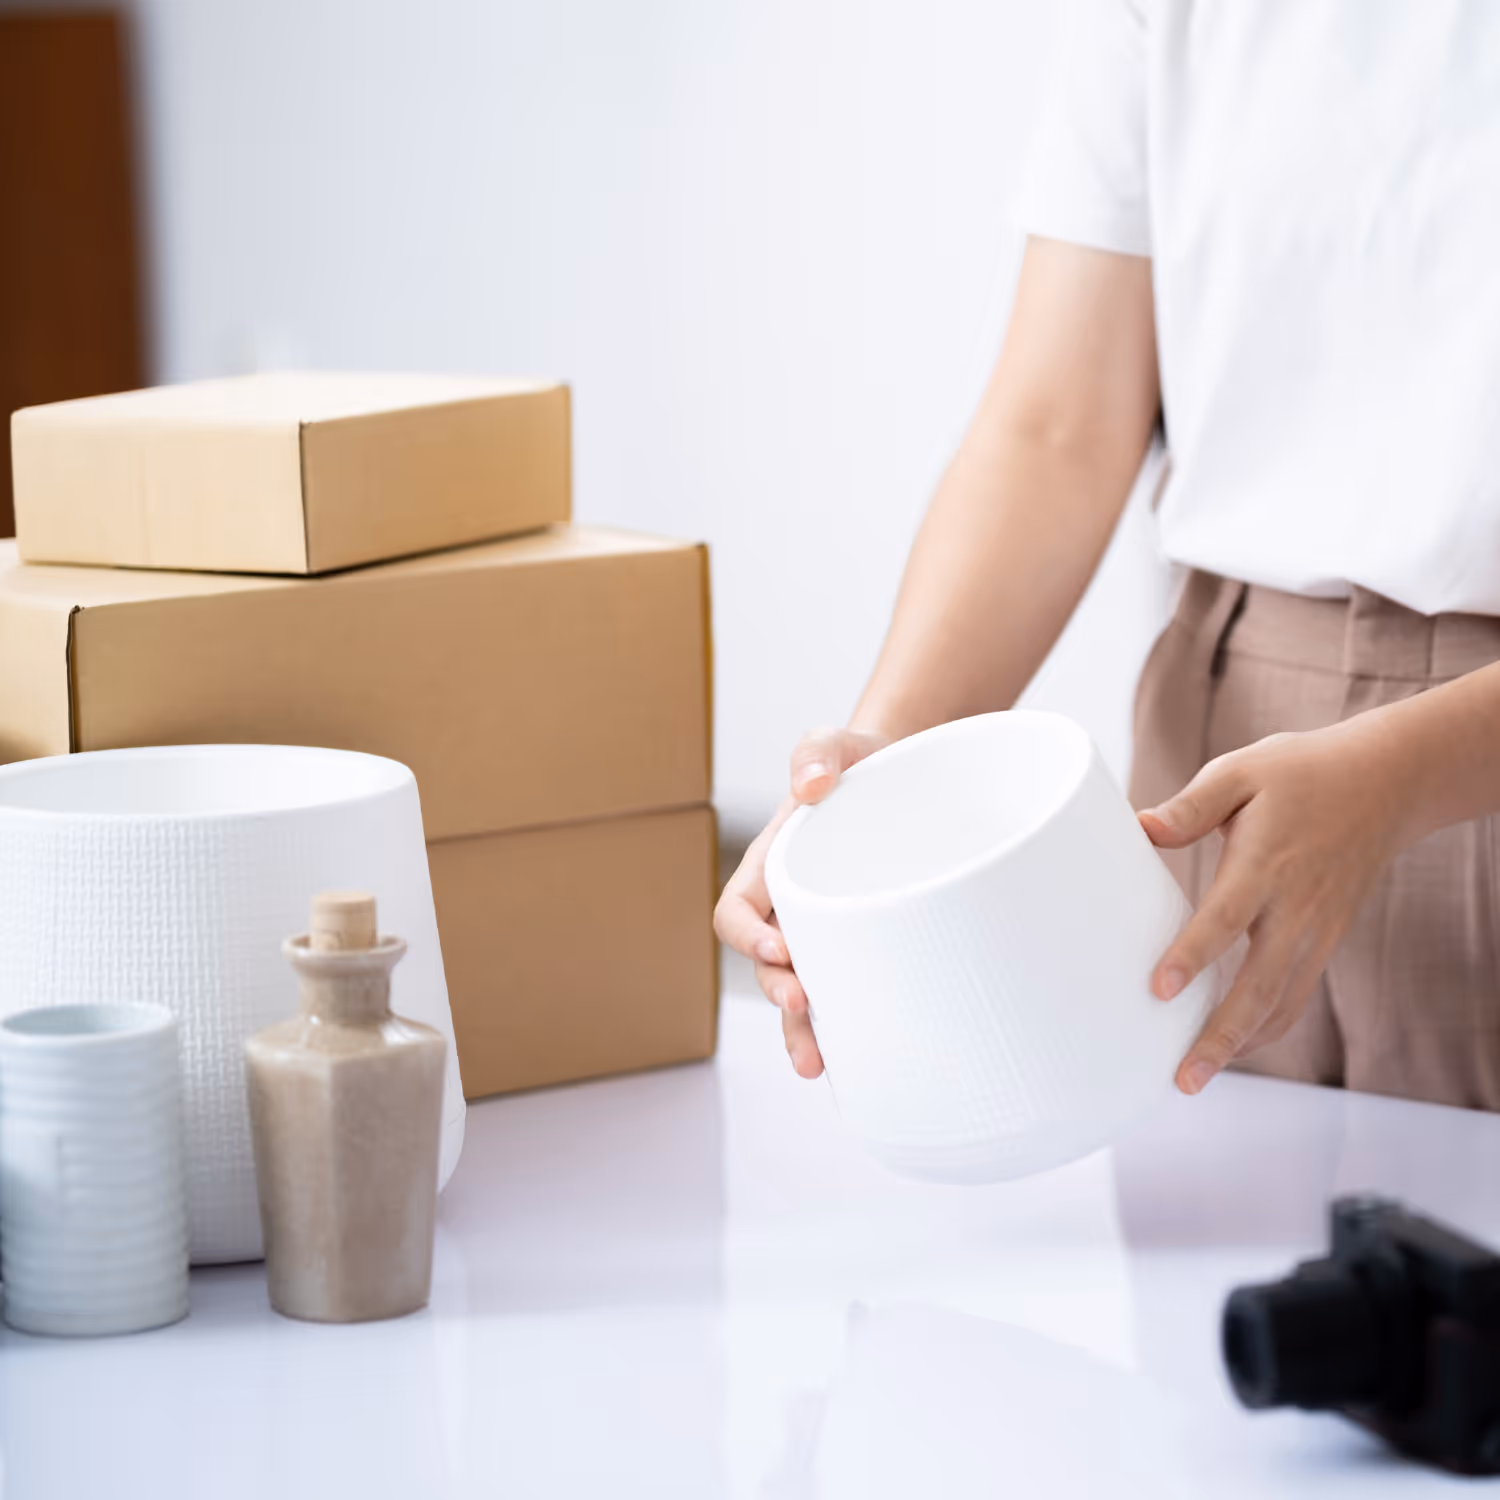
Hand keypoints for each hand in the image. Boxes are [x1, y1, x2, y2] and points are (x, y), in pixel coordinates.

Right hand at [714, 726, 889, 1076]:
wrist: (903, 775)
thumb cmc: (856, 761)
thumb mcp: (833, 744)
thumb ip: (816, 752)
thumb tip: (812, 785)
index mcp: (768, 869)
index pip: (734, 914)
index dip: (746, 937)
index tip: (779, 947)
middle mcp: (789, 910)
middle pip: (765, 967)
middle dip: (776, 995)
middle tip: (802, 1009)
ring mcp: (825, 933)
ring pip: (800, 992)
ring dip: (802, 1031)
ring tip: (818, 1065)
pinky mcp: (863, 945)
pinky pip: (847, 989)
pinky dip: (847, 1024)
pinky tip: (864, 1053)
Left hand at [1139, 715, 1416, 1094]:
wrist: (1383, 784)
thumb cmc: (1301, 774)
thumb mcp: (1241, 771)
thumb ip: (1192, 806)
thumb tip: (1141, 826)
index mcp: (1267, 862)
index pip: (1227, 917)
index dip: (1194, 955)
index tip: (1160, 989)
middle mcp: (1295, 907)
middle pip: (1258, 985)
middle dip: (1220, 1035)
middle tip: (1182, 1077)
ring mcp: (1315, 931)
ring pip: (1280, 1003)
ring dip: (1240, 1044)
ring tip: (1195, 1077)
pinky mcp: (1324, 942)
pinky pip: (1296, 996)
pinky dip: (1267, 1028)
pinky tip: (1233, 1048)